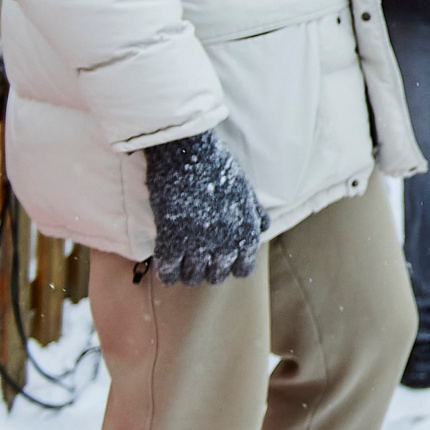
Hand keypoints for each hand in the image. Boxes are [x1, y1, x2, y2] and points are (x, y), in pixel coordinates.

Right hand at [143, 130, 268, 284]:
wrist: (187, 153)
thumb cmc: (218, 168)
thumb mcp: (245, 190)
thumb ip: (255, 213)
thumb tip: (263, 229)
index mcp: (246, 232)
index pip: (244, 269)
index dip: (233, 267)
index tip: (222, 261)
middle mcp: (225, 243)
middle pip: (217, 276)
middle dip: (208, 270)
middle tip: (199, 260)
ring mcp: (198, 243)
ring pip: (193, 277)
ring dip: (187, 273)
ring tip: (182, 263)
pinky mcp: (171, 239)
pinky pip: (168, 270)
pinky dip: (167, 273)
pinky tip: (166, 267)